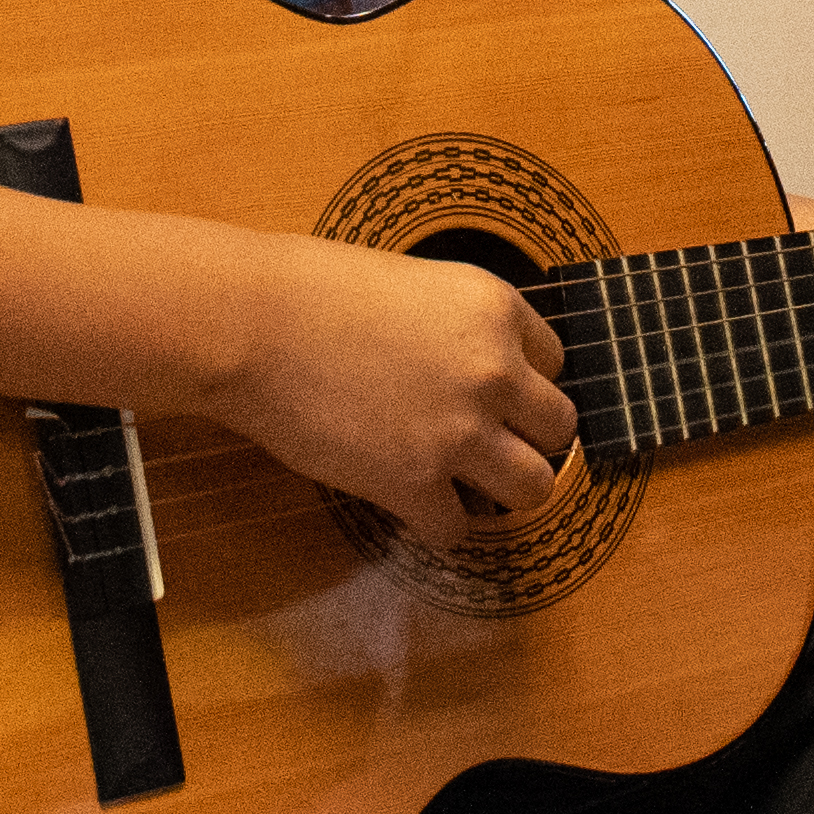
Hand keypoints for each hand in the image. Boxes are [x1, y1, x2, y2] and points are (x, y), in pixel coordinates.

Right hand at [203, 233, 573, 541]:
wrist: (255, 324)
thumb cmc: (314, 293)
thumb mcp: (416, 284)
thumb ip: (460, 328)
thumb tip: (477, 370)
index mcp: (495, 309)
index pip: (554, 363)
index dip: (521, 385)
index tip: (491, 397)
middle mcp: (493, 371)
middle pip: (558, 428)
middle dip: (526, 439)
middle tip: (488, 444)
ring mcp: (458, 431)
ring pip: (534, 488)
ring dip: (503, 490)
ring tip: (467, 484)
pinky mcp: (414, 482)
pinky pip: (458, 529)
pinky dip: (438, 525)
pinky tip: (416, 506)